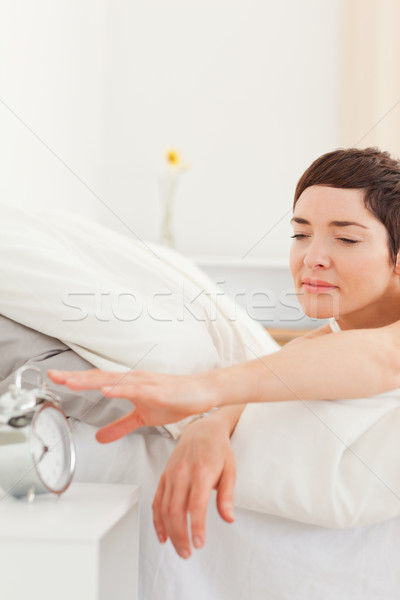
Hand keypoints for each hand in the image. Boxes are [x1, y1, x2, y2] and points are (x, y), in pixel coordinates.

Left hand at [47, 368, 217, 441]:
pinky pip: (135, 389)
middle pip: (99, 376)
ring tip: (70, 381)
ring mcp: (145, 383)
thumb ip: (120, 426)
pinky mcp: (157, 390)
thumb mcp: (143, 417)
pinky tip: (106, 389)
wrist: (202, 392)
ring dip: (91, 380)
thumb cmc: (176, 399)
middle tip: (53, 376)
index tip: (55, 379)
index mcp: (128, 385)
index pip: (97, 380)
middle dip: (75, 377)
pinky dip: (119, 388)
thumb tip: (99, 438)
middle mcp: (133, 380)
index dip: (76, 380)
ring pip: (113, 380)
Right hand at [152, 417, 235, 558]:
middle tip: (187, 553)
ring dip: (169, 532)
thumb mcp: (230, 470)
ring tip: (179, 548)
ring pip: (164, 508)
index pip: (195, 505)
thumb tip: (228, 518)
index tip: (198, 544)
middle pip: (176, 510)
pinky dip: (157, 520)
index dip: (196, 527)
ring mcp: (171, 475)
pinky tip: (163, 535)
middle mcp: (183, 473)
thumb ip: (227, 495)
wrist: (202, 430)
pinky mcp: (164, 476)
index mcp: (201, 472)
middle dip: (180, 535)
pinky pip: (157, 501)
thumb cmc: (218, 450)